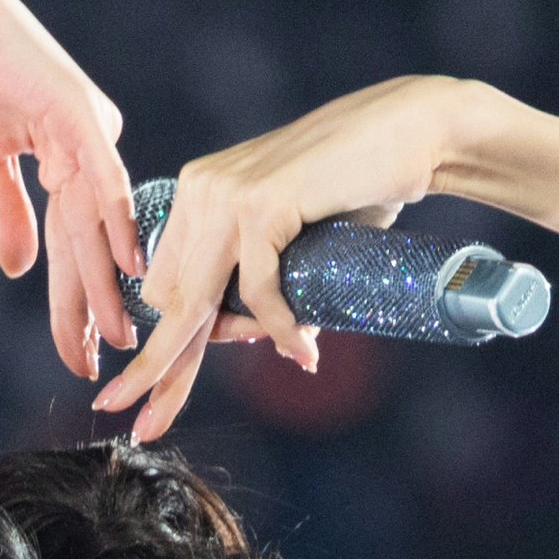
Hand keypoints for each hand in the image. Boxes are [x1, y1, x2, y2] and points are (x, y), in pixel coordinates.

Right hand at [0, 0, 144, 380]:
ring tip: (117, 336)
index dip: (74, 299)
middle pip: (92, 243)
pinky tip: (132, 267)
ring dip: (107, 283)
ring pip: (100, 223)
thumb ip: (4, 213)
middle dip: (95, 306)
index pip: (74, 244)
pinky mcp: (78, 114)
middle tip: (105, 361)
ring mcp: (90, 129)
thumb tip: (19, 270)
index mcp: (72, 157)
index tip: (78, 350)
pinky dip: (117, 223)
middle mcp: (93, 146)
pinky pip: (104, 180)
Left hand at [93, 75, 458, 441]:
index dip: (175, 345)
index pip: (164, 287)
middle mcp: (200, 191)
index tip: (155, 396)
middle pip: (167, 302)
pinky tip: (304, 349)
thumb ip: (266, 279)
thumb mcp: (295, 239)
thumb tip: (261, 338)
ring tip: (281, 368)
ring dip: (224, 352)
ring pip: (198, 302)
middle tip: (146, 426)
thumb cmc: (360, 186)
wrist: (411, 131)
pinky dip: (281, 327)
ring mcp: (225, 194)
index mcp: (197, 196)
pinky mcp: (261, 203)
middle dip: (162, 370)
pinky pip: (258, 290)